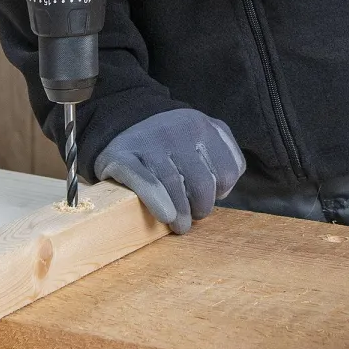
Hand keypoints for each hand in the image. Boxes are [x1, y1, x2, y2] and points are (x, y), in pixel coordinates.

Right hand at [94, 108, 246, 233]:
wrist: (123, 123)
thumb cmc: (171, 143)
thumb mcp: (202, 135)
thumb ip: (222, 156)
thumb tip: (222, 190)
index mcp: (201, 125)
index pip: (228, 171)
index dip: (221, 191)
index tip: (210, 196)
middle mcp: (176, 129)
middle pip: (202, 184)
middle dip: (201, 208)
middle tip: (192, 216)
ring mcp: (148, 141)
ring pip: (174, 185)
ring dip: (181, 214)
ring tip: (179, 225)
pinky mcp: (120, 155)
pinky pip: (145, 183)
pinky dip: (157, 202)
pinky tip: (165, 215)